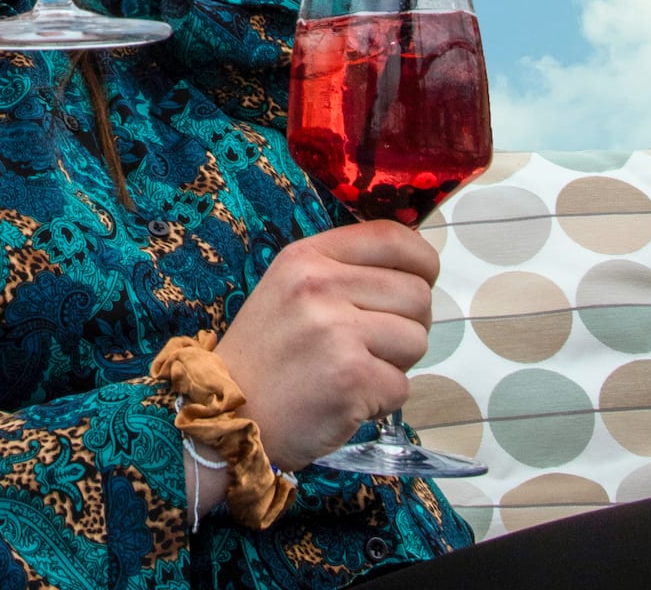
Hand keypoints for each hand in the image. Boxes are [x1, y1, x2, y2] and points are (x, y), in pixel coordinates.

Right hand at [213, 223, 437, 470]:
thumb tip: (412, 267)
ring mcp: (337, 332)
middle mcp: (321, 286)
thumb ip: (342, 271)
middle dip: (409, 321)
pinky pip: (404, 385)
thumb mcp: (290, 288)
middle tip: (375, 343)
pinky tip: (349, 397)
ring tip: (356, 369)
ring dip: (397, 362)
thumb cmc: (267, 352)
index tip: (421, 278)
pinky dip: (383, 399)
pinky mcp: (352, 379)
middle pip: (416, 292)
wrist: (228, 413)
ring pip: (417, 339)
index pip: (392, 237)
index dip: (422, 259)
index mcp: (308, 257)